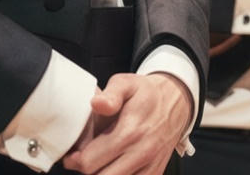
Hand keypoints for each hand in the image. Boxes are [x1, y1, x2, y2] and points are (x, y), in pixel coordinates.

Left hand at [64, 73, 191, 174]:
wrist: (177, 101)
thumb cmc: (147, 93)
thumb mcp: (126, 84)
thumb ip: (110, 94)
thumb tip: (97, 103)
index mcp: (130, 131)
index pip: (89, 162)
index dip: (75, 160)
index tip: (73, 154)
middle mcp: (142, 152)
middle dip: (88, 169)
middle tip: (85, 158)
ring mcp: (150, 165)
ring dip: (104, 173)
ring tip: (101, 161)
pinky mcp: (156, 173)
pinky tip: (115, 165)